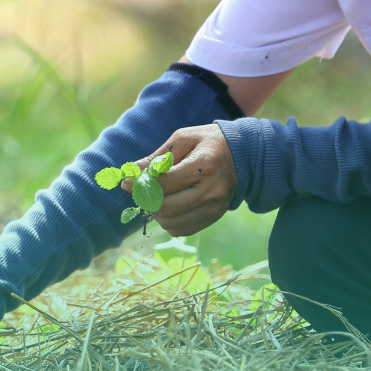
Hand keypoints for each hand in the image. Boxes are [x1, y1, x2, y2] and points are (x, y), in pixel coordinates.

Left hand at [121, 124, 237, 236]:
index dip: (138, 184)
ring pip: (169, 222)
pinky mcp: (212, 219)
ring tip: (159, 195)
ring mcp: (214, 209)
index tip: (127, 180)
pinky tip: (171, 203)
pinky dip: (168, 220)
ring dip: (155, 211)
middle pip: (164, 208)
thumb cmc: (207, 143)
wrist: (243, 157)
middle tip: (142, 189)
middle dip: (146, 200)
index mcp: (204, 166)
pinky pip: (179, 230)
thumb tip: (129, 174)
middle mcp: (211, 191)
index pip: (163, 184)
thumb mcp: (181, 140)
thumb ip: (154, 158)